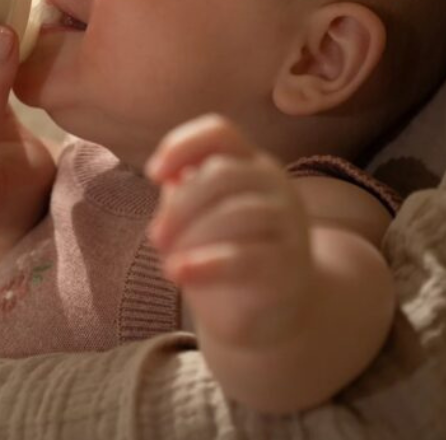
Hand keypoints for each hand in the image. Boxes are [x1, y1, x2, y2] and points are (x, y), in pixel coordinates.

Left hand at [146, 114, 313, 349]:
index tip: (153, 174)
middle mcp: (275, 184)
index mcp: (250, 164)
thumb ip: (185, 194)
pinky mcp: (292, 264)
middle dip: (180, 205)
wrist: (272, 313)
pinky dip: (206, 264)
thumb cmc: (227, 255)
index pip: (219, 132)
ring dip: (191, 237)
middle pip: (222, 173)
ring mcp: (289, 222)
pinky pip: (246, 257)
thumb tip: (166, 176)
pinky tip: (178, 273)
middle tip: (155, 237)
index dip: (182, 145)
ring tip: (169, 266)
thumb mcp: (200, 220)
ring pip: (236, 213)